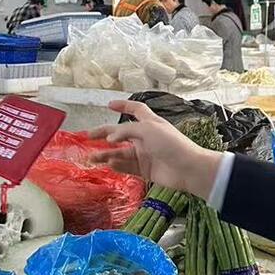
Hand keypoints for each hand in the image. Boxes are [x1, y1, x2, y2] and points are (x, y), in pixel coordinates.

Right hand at [87, 100, 220, 198]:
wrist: (187, 168)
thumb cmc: (171, 144)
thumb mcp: (148, 129)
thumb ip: (126, 131)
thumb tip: (110, 138)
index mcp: (149, 122)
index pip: (135, 109)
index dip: (123, 105)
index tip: (109, 104)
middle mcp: (145, 137)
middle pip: (120, 133)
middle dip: (104, 134)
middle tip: (88, 136)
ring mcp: (144, 153)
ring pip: (120, 152)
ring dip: (105, 154)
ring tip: (91, 157)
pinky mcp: (144, 169)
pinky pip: (126, 166)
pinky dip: (116, 165)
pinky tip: (109, 164)